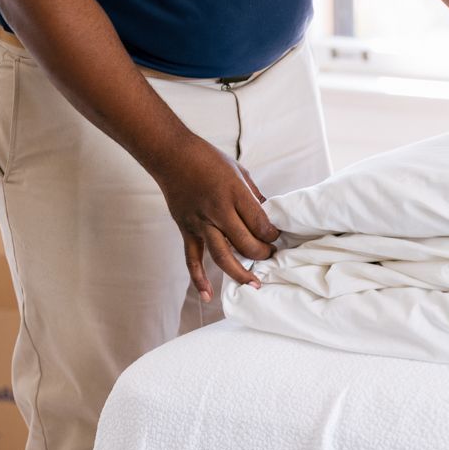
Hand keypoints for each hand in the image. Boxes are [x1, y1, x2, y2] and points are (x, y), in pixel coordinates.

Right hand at [155, 133, 278, 297]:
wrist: (171, 154)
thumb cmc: (208, 159)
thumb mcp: (239, 172)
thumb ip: (253, 197)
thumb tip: (268, 216)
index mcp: (234, 193)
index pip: (260, 223)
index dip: (272, 235)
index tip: (277, 237)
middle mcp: (217, 210)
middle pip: (245, 243)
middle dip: (262, 253)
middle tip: (271, 255)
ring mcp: (200, 222)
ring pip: (222, 256)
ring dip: (240, 272)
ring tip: (254, 283)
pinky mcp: (186, 229)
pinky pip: (192, 258)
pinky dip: (198, 278)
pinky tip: (208, 295)